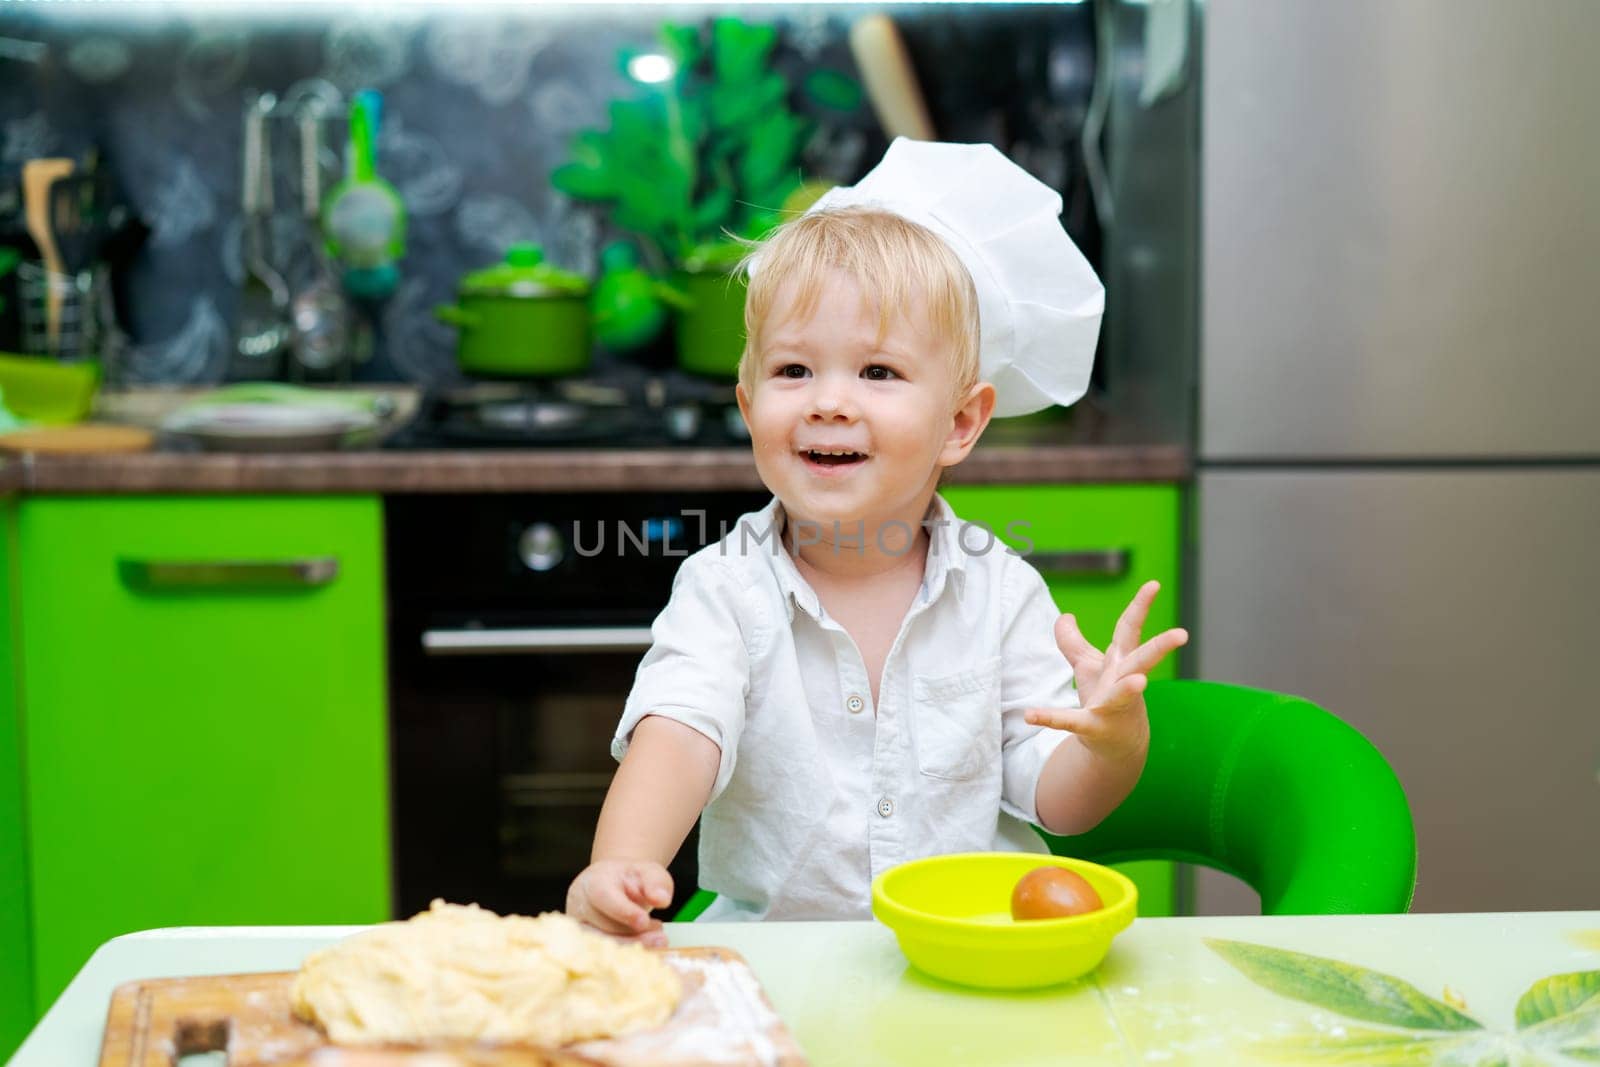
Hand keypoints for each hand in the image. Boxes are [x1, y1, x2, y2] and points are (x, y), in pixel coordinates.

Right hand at [566, 859, 674, 948]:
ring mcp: (579, 928)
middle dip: (634, 935)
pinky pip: (603, 956)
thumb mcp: (648, 872)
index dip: (623, 911)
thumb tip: (662, 899)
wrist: (616, 886)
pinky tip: (644, 950)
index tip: (644, 921)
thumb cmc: (631, 879)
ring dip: (632, 947)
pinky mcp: (584, 945)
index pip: (603, 896)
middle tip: (661, 937)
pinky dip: (626, 956)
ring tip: (656, 940)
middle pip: (604, 927)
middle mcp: (580, 906)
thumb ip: (657, 883)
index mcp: (593, 882)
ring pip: (602, 946)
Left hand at [1025, 580, 1188, 759]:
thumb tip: (1064, 616)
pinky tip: (1030, 715)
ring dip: (1129, 688)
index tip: (1154, 584)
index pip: (1132, 629)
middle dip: (1161, 647)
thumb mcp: (1088, 667)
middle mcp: (1123, 681)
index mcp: (1122, 661)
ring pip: (1123, 694)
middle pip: (1142, 660)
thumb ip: (1074, 642)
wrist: (1115, 744)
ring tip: (1139, 683)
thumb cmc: (1106, 699)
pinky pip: (1072, 721)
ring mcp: (1112, 706)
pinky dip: (1051, 718)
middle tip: (1182, 634)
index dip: (1141, 606)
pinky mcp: (1093, 727)